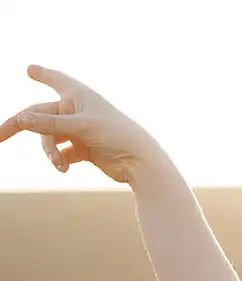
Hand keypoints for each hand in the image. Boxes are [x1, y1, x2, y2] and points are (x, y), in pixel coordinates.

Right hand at [0, 65, 164, 183]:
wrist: (141, 163)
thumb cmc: (116, 135)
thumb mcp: (81, 127)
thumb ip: (49, 124)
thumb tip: (20, 120)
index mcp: (78, 94)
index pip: (55, 79)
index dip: (42, 74)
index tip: (30, 69)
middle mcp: (76, 110)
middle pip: (39, 115)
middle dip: (19, 126)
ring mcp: (80, 130)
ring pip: (50, 138)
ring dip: (50, 151)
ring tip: (59, 165)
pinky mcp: (84, 149)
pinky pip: (63, 154)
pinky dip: (60, 161)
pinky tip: (64, 169)